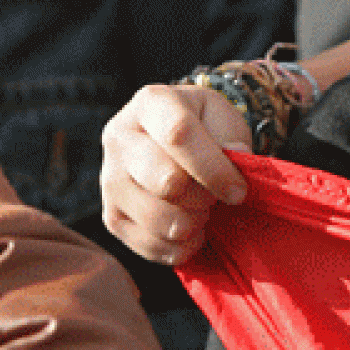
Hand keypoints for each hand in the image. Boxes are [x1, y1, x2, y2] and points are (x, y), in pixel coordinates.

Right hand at [100, 83, 252, 265]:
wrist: (177, 144)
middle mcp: (120, 138)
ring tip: (202, 210)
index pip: (178, 136)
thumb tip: (235, 161)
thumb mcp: (224, 118)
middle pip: (166, 182)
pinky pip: (151, 246)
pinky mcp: (112, 217)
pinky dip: (181, 247)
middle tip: (216, 196)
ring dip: (194, 224)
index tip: (238, 190)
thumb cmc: (206, 128)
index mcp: (150, 102)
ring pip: (158, 220)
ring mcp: (110, 179)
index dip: (214, 169)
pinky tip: (191, 228)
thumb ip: (231, 137)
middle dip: (205, 197)